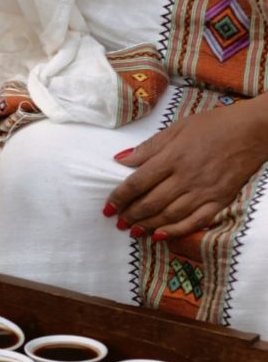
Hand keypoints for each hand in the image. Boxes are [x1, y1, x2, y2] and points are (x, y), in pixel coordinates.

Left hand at [103, 96, 267, 240]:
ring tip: (133, 231)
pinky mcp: (220, 200)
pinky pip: (196, 221)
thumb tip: (121, 159)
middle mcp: (186, 177)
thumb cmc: (213, 125)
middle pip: (150, 202)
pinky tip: (160, 235)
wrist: (255, 130)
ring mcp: (204, 191)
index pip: (137, 183)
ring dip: (148, 225)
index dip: (119, 198)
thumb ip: (148, 148)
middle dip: (130, 215)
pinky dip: (176, 231)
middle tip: (118, 222)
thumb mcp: (176, 129)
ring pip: (170, 215)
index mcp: (172, 157)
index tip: (107, 207)